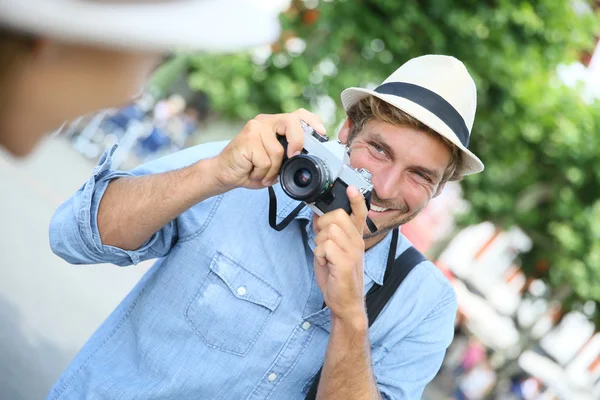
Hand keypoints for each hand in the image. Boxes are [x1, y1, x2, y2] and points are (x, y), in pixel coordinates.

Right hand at [210, 109, 324, 190]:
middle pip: (291, 122)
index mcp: (274, 124)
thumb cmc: (250, 167)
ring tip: (261, 172)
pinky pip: (266, 161)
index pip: (299, 114)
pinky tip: (253, 172)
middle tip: (293, 155)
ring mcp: (255, 128)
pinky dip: (262, 173)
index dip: (313, 122)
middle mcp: (265, 121)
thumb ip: (289, 154)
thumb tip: (308, 157)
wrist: (223, 173)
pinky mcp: (247, 139)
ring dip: (272, 170)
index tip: (322, 134)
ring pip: (278, 151)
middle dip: (297, 141)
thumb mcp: (275, 161)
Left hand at [313, 186, 368, 323]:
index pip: (360, 213)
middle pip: (337, 216)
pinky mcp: (345, 262)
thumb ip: (327, 232)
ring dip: (319, 243)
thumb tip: (317, 213)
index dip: (356, 199)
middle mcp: (357, 242)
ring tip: (325, 257)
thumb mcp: (332, 250)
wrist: (345, 303)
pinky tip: (325, 264)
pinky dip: (319, 255)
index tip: (351, 188)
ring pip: (328, 230)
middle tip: (323, 243)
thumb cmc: (337, 277)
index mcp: (355, 237)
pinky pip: (325, 246)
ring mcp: (353, 252)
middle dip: (323, 226)